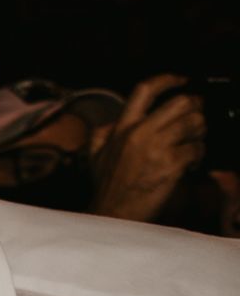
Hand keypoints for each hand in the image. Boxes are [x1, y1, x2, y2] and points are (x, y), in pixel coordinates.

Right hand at [90, 73, 207, 221]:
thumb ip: (103, 134)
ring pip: (193, 122)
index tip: (183, 81)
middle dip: (195, 108)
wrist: (112, 216)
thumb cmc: (107, 189)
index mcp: (121, 128)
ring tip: (193, 144)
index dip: (169, 80)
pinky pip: (197, 149)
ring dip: (200, 132)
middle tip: (196, 118)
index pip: (145, 90)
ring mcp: (155, 148)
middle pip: (180, 102)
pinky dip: (199, 156)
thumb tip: (112, 122)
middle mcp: (138, 133)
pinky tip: (190, 164)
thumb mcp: (95, 156)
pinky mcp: (170, 165)